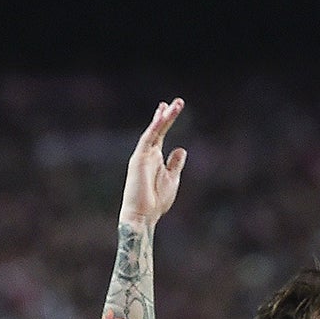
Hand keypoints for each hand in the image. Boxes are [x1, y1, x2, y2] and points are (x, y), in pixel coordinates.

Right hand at [119, 99, 186, 228]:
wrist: (142, 216)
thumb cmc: (156, 202)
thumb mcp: (172, 179)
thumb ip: (175, 163)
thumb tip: (181, 148)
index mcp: (156, 159)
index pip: (161, 135)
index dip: (166, 121)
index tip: (171, 108)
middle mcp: (148, 154)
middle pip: (158, 130)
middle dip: (167, 115)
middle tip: (177, 102)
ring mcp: (142, 155)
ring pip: (153, 132)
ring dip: (163, 118)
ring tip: (172, 105)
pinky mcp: (138, 159)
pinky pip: (147, 139)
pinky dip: (154, 127)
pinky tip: (162, 116)